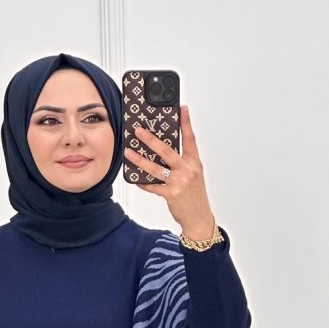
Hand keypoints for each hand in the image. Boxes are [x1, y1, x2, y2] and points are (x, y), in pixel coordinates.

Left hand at [123, 104, 215, 240]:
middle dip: (151, 140)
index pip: (190, 139)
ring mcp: (179, 182)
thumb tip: (164, 151)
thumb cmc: (195, 196)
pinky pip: (153, 186)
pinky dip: (143, 183)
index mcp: (194, 163)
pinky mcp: (171, 194)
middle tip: (139, 131)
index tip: (182, 109)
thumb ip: (182, 162)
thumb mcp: (194, 175)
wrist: (199, 218)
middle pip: (167, 151)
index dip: (186, 123)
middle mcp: (187, 170)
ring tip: (128, 153)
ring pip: (156, 168)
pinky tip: (136, 179)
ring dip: (140, 160)